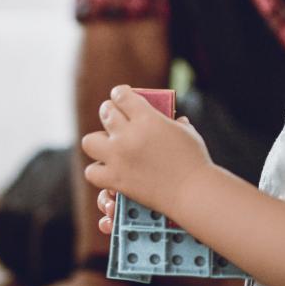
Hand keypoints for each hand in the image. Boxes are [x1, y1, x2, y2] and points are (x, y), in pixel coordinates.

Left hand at [79, 85, 212, 215]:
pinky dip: (98, 170)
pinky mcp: (116, 179)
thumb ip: (175, 122)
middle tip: (116, 118)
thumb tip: (175, 119)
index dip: (120, 93)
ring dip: (99, 141)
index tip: (121, 95)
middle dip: (110, 112)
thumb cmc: (195, 161)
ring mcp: (119, 157)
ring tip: (110, 145)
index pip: (121, 95)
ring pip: (90, 140)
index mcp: (147, 118)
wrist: (193, 192)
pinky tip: (109, 169)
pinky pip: (92, 171)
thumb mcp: (186, 132)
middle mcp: (128, 134)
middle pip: (105, 112)